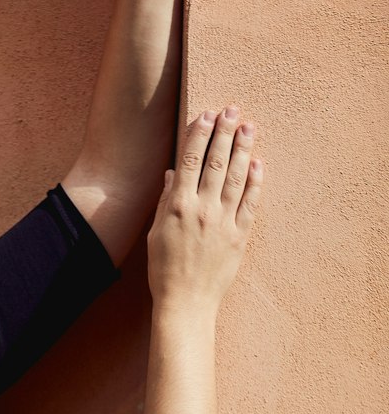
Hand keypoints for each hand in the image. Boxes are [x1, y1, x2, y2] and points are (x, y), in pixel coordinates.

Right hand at [147, 107, 263, 313]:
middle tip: (233, 110)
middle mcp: (202, 210)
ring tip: (249, 127)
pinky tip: (258, 163)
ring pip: (237, 178)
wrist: (185, 303)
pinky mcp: (240, 236)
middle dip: (225, 133)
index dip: (199, 136)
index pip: (190, 162)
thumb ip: (166, 201)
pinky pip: (250, 203)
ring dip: (243, 149)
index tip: (206, 115)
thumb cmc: (164, 270)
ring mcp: (224, 222)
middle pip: (217, 163)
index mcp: (178, 207)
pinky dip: (255, 181)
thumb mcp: (155, 233)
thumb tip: (173, 174)